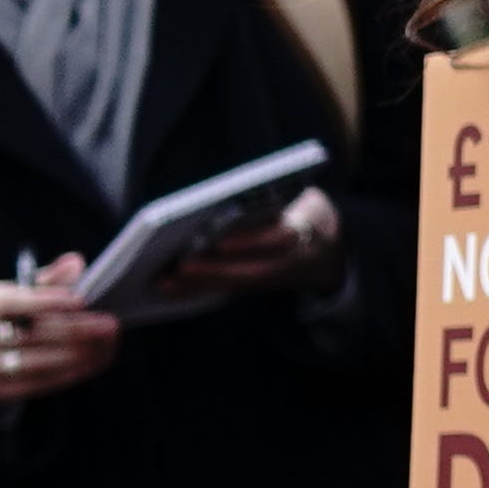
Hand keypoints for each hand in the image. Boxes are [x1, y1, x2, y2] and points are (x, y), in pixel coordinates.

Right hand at [0, 258, 118, 404]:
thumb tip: (75, 263)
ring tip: (105, 345)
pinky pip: (33, 384)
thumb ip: (51, 278)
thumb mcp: (25, 289)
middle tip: (109, 325)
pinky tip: (93, 361)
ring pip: (30, 364)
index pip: (9, 303)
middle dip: (73, 331)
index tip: (81, 300)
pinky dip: (67, 373)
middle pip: (24, 336)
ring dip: (74, 355)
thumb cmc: (14, 312)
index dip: (45, 302)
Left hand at [157, 185, 341, 301]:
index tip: (219, 243)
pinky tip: (171, 287)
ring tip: (163, 282)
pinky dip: (199, 290)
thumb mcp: (296, 195)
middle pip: (252, 272)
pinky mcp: (259, 286)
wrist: (325, 245)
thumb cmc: (298, 207)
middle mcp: (295, 259)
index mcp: (307, 229)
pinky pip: (228, 291)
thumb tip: (220, 203)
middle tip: (178, 267)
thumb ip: (267, 198)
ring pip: (237, 286)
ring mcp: (278, 277)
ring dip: (199, 285)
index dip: (251, 242)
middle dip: (214, 271)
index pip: (282, 237)